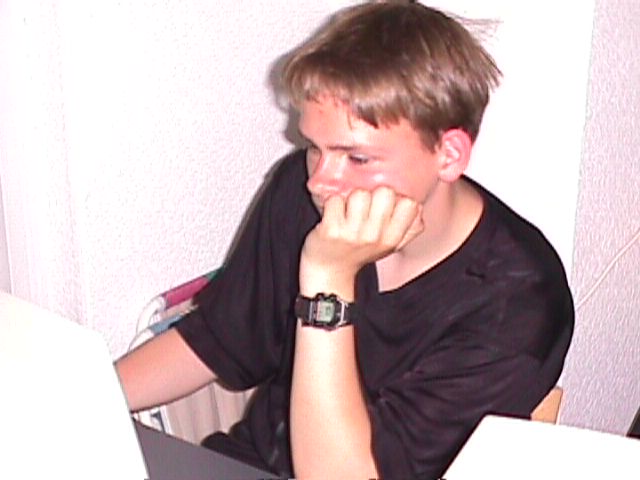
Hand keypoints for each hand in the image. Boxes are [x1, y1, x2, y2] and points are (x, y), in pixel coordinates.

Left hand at [300, 187, 422, 291]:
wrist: (330, 271)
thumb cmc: (360, 251)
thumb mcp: (390, 245)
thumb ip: (409, 228)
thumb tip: (418, 208)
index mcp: (392, 238)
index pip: (410, 204)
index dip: (397, 199)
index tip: (384, 207)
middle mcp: (374, 236)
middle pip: (385, 192)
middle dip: (373, 195)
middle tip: (363, 208)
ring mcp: (352, 234)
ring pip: (359, 194)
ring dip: (351, 198)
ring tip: (348, 212)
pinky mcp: (330, 230)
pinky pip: (335, 200)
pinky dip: (332, 204)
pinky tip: (334, 215)